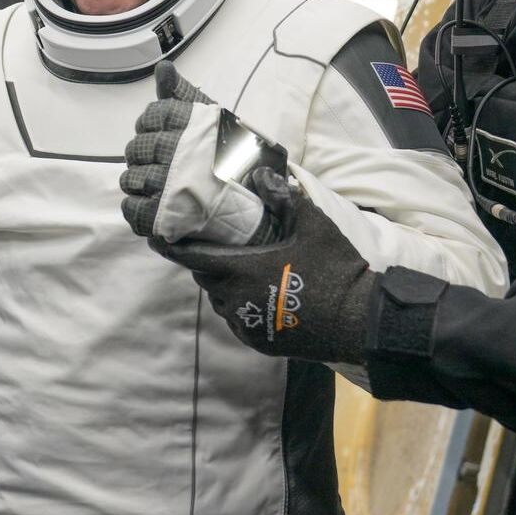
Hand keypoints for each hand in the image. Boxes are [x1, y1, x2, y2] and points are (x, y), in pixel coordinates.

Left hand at [120, 61, 279, 246]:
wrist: (257, 206)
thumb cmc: (231, 161)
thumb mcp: (211, 121)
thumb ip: (182, 94)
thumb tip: (163, 68)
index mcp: (196, 127)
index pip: (154, 115)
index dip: (149, 124)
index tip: (158, 132)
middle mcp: (183, 154)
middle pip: (138, 148)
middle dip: (142, 153)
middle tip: (157, 161)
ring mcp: (173, 186)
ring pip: (132, 177)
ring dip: (137, 179)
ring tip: (154, 181)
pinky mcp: (167, 216)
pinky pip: (134, 208)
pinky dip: (135, 206)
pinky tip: (149, 202)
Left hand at [150, 166, 375, 363]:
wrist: (358, 322)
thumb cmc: (334, 269)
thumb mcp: (312, 224)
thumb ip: (282, 197)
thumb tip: (259, 172)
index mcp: (241, 269)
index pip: (191, 257)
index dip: (171, 247)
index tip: (157, 237)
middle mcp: (236, 300)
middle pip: (205, 278)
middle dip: (206, 262)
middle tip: (219, 247)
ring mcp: (246, 324)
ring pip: (221, 301)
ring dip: (224, 285)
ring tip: (244, 270)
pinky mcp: (258, 342)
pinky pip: (238, 320)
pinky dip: (241, 306)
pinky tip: (261, 296)